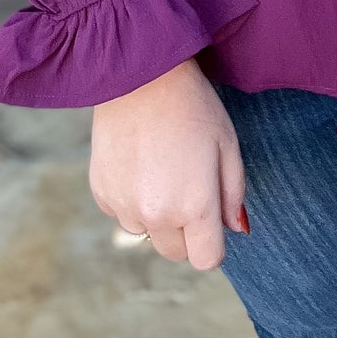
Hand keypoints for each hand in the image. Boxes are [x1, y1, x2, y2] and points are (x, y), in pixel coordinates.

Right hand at [89, 58, 247, 269]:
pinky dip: (132, 200)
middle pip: (175, 252)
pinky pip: (122, 214)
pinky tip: (140, 163)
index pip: (206, 259)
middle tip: (190, 187)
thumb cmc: (193, 107)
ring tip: (163, 169)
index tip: (213, 221)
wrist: (140, 77)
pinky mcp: (101, 195)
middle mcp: (156, 215)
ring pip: (147, 233)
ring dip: (157, 216)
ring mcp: (124, 207)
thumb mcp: (228, 144)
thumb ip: (233, 194)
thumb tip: (235, 229)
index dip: (213, 243)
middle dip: (187, 232)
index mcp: (194, 206)